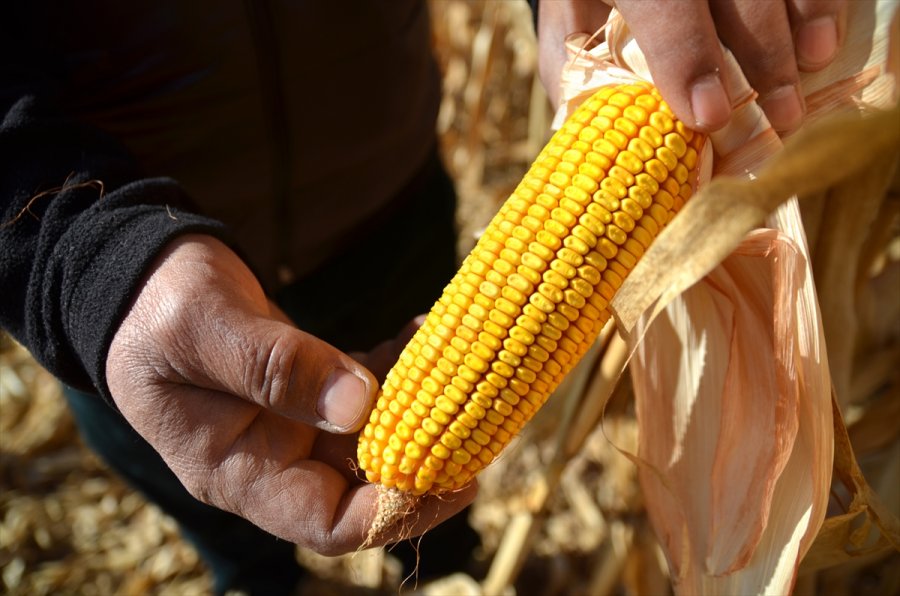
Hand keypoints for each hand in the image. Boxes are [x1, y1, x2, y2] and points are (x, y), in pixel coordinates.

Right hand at [105, 234, 474, 554]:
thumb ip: (275, 368)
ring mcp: (293, 424)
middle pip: (365, 486)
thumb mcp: (204, 329)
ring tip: (468, 369)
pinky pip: (367, 390)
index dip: (393, 511)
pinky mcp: (310, 388)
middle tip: (482, 421)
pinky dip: (400, 367)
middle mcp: (273, 458)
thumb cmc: (156, 303)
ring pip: (376, 436)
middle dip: (427, 461)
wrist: (138, 273)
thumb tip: (362, 405)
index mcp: (237, 470)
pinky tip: (425, 331)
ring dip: (423, 408)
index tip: (450, 476)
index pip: (327, 524)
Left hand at [537, 0, 845, 134]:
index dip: (688, 60)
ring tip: (815, 63)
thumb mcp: (568, 30)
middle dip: (764, 56)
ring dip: (804, 17)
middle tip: (783, 116)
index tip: (710, 118)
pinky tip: (826, 35)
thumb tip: (611, 150)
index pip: (665, 8)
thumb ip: (580, 77)